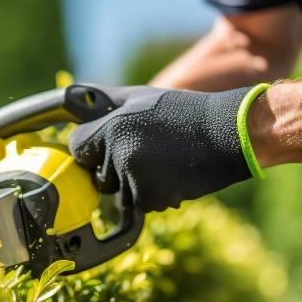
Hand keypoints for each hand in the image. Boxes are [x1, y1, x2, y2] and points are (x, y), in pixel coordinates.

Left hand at [68, 85, 255, 211]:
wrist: (228, 134)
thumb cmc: (183, 112)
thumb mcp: (140, 96)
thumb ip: (104, 103)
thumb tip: (74, 105)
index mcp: (113, 126)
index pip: (76, 147)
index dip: (90, 147)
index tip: (105, 144)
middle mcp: (119, 154)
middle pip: (97, 175)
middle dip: (112, 168)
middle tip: (142, 151)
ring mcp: (135, 179)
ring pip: (118, 193)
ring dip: (133, 184)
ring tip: (161, 161)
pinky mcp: (152, 199)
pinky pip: (139, 204)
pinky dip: (152, 194)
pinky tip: (171, 175)